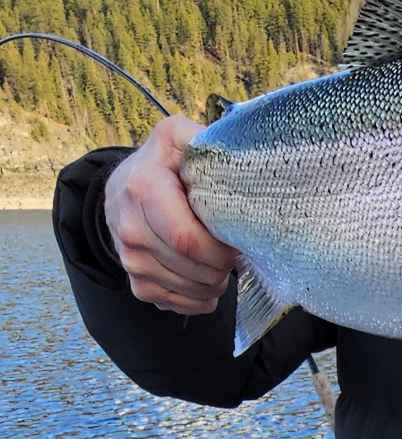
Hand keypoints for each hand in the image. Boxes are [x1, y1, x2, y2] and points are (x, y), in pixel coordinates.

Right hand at [104, 115, 238, 314]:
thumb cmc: (163, 161)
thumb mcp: (178, 136)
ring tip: (226, 266)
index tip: (240, 242)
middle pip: (189, 265)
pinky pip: (171, 302)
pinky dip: (198, 300)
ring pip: (183, 287)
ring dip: (214, 284)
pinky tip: (210, 285)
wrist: (123, 187)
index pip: (186, 237)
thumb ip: (203, 139)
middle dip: (222, 266)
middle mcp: (130, 227)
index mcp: (144, 189)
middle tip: (238, 253)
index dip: (220, 248)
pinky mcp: (134, 280)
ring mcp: (129, 258)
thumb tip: (238, 150)